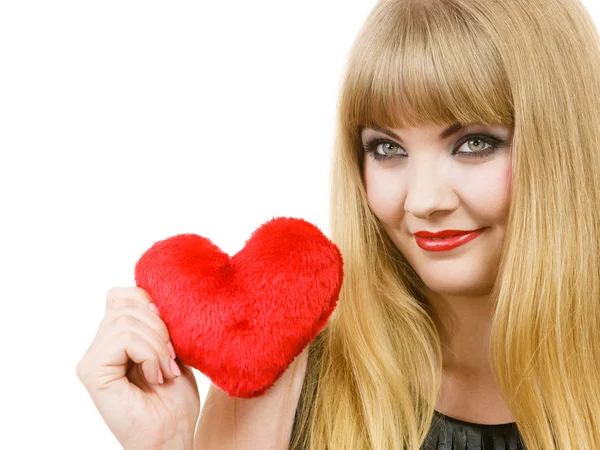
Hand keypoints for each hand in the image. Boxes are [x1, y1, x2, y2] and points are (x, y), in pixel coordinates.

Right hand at [76, 286, 199, 449]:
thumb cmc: (174, 399)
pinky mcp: (92, 372)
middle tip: (173, 357)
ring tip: (166, 370)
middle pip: (125, 304)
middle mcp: (97, 346)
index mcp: (114, 338)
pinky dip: (150, 354)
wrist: (172, 435)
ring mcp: (91, 359)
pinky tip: (156, 376)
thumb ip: (157, 322)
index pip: (122, 295)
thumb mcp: (172, 349)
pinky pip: (124, 339)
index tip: (172, 332)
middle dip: (160, 326)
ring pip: (126, 320)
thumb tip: (154, 295)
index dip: (149, 303)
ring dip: (158, 344)